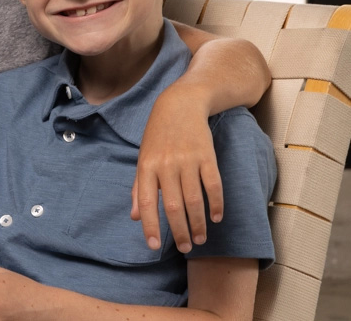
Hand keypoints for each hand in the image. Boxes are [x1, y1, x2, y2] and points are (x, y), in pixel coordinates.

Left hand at [131, 84, 222, 252]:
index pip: (146, 202)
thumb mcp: (143, 158)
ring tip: (200, 239)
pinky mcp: (207, 156)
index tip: (154, 246)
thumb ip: (138, 188)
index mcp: (146, 167)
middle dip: (179, 231)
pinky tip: (216, 217)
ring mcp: (187, 160)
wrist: (180, 104)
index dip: (150, 225)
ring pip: (194, 200)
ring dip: (198, 223)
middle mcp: (165, 165)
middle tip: (185, 248)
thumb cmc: (158, 135)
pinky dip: (216, 204)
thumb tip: (135, 217)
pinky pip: (213, 185)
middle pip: (173, 206)